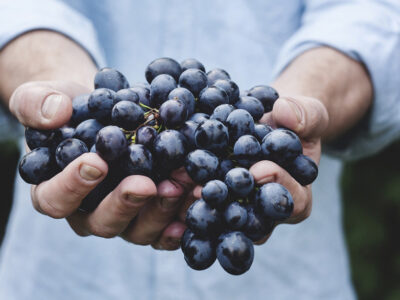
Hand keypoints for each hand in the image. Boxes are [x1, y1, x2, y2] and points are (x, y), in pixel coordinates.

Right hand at [10, 81, 192, 249]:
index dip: (72, 186)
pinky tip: (196, 201)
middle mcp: (89, 212)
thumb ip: (36, 104)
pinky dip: (182, 219)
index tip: (96, 162)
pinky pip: (165, 229)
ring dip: (161, 210)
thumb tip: (55, 113)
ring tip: (181, 184)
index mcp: (56, 191)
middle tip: (145, 184)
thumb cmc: (71, 109)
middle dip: (125, 203)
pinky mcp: (151, 214)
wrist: (105, 112)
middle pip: (103, 222)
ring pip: (139, 230)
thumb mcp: (44, 97)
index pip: (55, 199)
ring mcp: (124, 217)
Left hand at [185, 95, 328, 243]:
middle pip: (252, 219)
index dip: (278, 186)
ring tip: (182, 187)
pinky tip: (167, 182)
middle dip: (231, 203)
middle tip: (209, 190)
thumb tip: (285, 113)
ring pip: (222, 216)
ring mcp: (239, 207)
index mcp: (296, 196)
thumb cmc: (293, 122)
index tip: (259, 169)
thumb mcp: (308, 113)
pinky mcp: (216, 197)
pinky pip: (202, 201)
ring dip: (201, 204)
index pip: (292, 202)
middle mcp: (265, 211)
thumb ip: (305, 115)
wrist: (270, 122)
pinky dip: (185, 192)